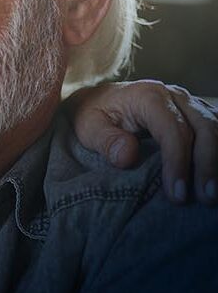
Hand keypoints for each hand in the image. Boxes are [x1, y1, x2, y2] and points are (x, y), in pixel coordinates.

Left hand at [66, 80, 216, 203]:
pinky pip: (216, 130)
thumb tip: (128, 156)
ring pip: (216, 128)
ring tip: (213, 193)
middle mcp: (175, 96)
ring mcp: (190, 103)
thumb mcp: (88, 127)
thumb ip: (106, 140)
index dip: (177, 162)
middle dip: (207, 165)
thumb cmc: (95, 114)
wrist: (101, 99)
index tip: (177, 193)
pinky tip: (215, 175)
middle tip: (205, 197)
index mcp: (148, 96)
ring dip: (217, 161)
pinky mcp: (198, 113)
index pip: (172, 130)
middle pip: (204, 128)